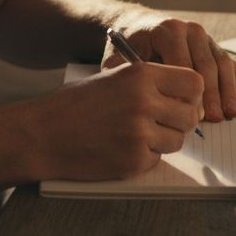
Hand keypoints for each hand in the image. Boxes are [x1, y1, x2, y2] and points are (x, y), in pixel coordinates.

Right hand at [26, 62, 203, 180]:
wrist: (41, 134)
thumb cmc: (74, 104)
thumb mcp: (112, 78)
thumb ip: (149, 83)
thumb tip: (187, 98)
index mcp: (141, 75)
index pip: (194, 81)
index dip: (192, 94)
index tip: (184, 100)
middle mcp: (144, 102)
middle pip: (190, 115)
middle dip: (181, 121)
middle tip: (164, 123)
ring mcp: (140, 134)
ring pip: (177, 140)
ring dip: (163, 140)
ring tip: (135, 134)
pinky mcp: (134, 160)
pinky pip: (157, 159)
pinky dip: (144, 156)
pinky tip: (120, 147)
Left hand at [102, 13, 235, 122]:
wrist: (136, 25)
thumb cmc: (128, 46)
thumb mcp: (120, 58)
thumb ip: (131, 78)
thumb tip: (157, 105)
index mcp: (168, 30)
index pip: (183, 64)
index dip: (186, 92)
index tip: (185, 114)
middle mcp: (190, 30)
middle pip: (206, 65)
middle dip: (210, 95)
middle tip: (212, 119)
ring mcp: (204, 36)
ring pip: (221, 65)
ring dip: (226, 91)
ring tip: (227, 115)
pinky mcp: (213, 44)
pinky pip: (229, 64)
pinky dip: (235, 83)